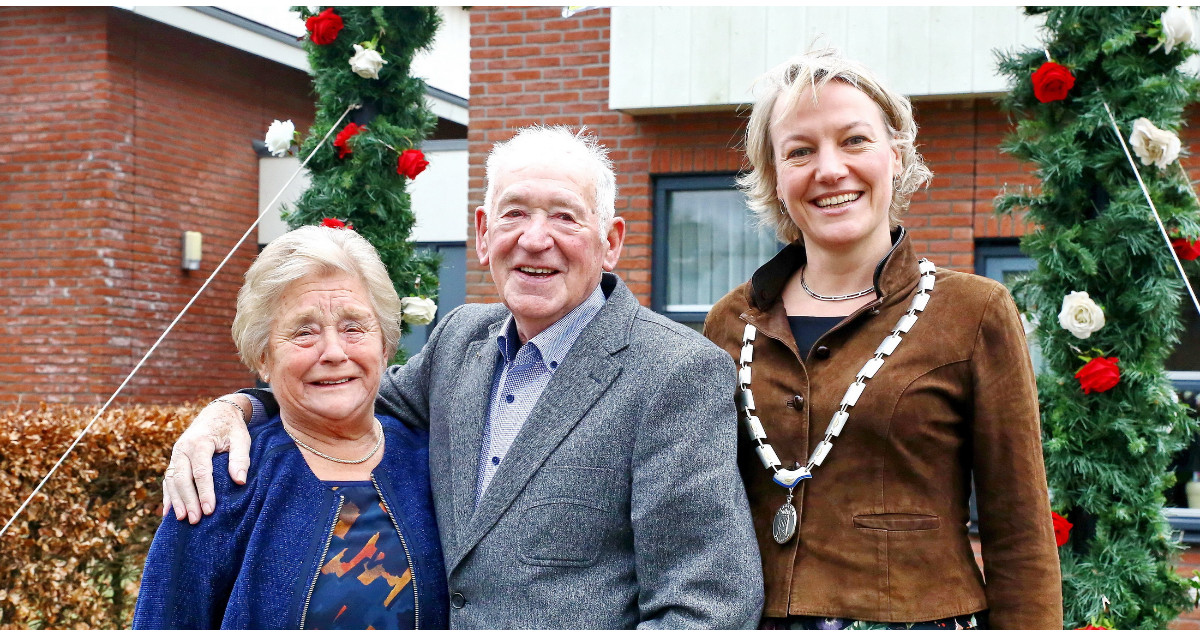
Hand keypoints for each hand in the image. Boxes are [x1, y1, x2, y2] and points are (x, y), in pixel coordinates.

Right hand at [162, 395, 251, 523]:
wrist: (217, 413)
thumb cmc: (231, 428)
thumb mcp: (241, 438)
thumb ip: (241, 458)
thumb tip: (239, 481)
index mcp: (200, 442)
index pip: (201, 472)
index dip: (205, 492)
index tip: (210, 510)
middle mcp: (183, 448)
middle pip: (182, 478)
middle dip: (189, 500)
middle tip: (195, 520)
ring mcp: (176, 454)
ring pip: (171, 480)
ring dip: (176, 500)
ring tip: (182, 519)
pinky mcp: (174, 459)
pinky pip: (167, 479)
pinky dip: (167, 495)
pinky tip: (168, 511)